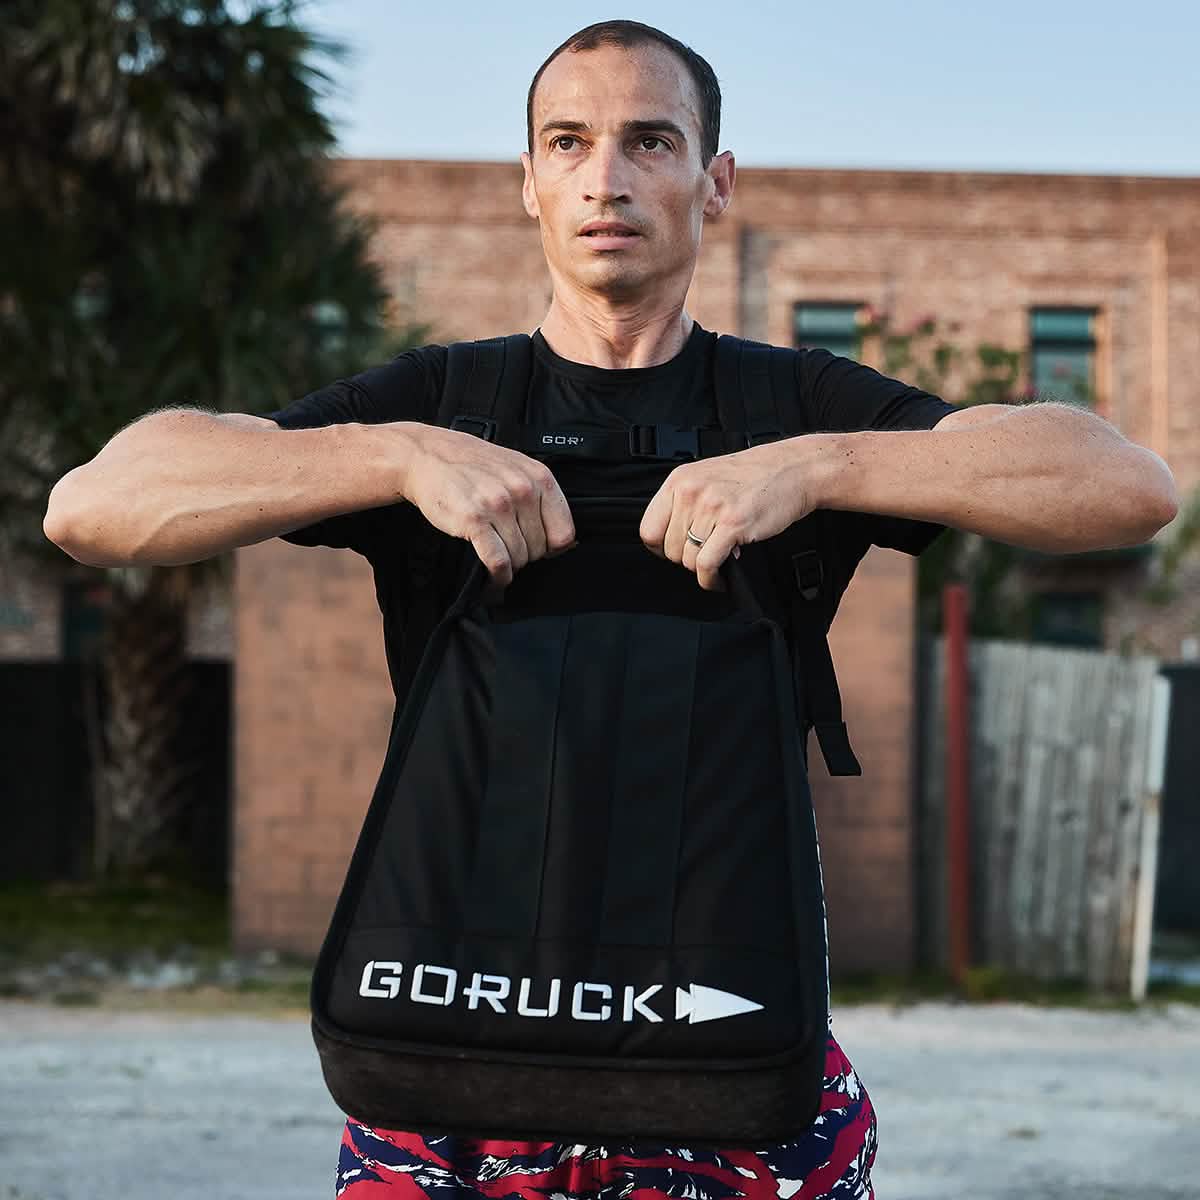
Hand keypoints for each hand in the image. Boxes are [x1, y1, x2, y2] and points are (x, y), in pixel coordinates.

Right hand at [400, 424, 574, 585]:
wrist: (428, 456)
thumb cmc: (473, 465)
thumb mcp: (517, 470)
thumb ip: (542, 499)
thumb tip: (566, 542)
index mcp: (540, 478)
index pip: (564, 533)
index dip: (551, 548)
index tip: (538, 549)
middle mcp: (522, 490)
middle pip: (540, 550)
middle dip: (525, 556)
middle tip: (507, 548)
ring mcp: (498, 505)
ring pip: (519, 558)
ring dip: (508, 567)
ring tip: (496, 560)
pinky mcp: (474, 520)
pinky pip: (497, 562)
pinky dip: (496, 578)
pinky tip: (492, 579)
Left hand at [639, 439, 822, 589]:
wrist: (794, 469)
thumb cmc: (756, 475)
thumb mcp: (708, 477)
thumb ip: (685, 502)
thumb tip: (670, 536)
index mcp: (679, 480)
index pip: (648, 529)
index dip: (661, 548)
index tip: (675, 552)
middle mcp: (691, 492)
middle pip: (669, 549)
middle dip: (687, 558)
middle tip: (707, 553)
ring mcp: (711, 507)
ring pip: (688, 560)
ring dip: (703, 569)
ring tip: (718, 563)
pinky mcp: (732, 524)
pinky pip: (706, 565)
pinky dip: (711, 579)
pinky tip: (720, 578)